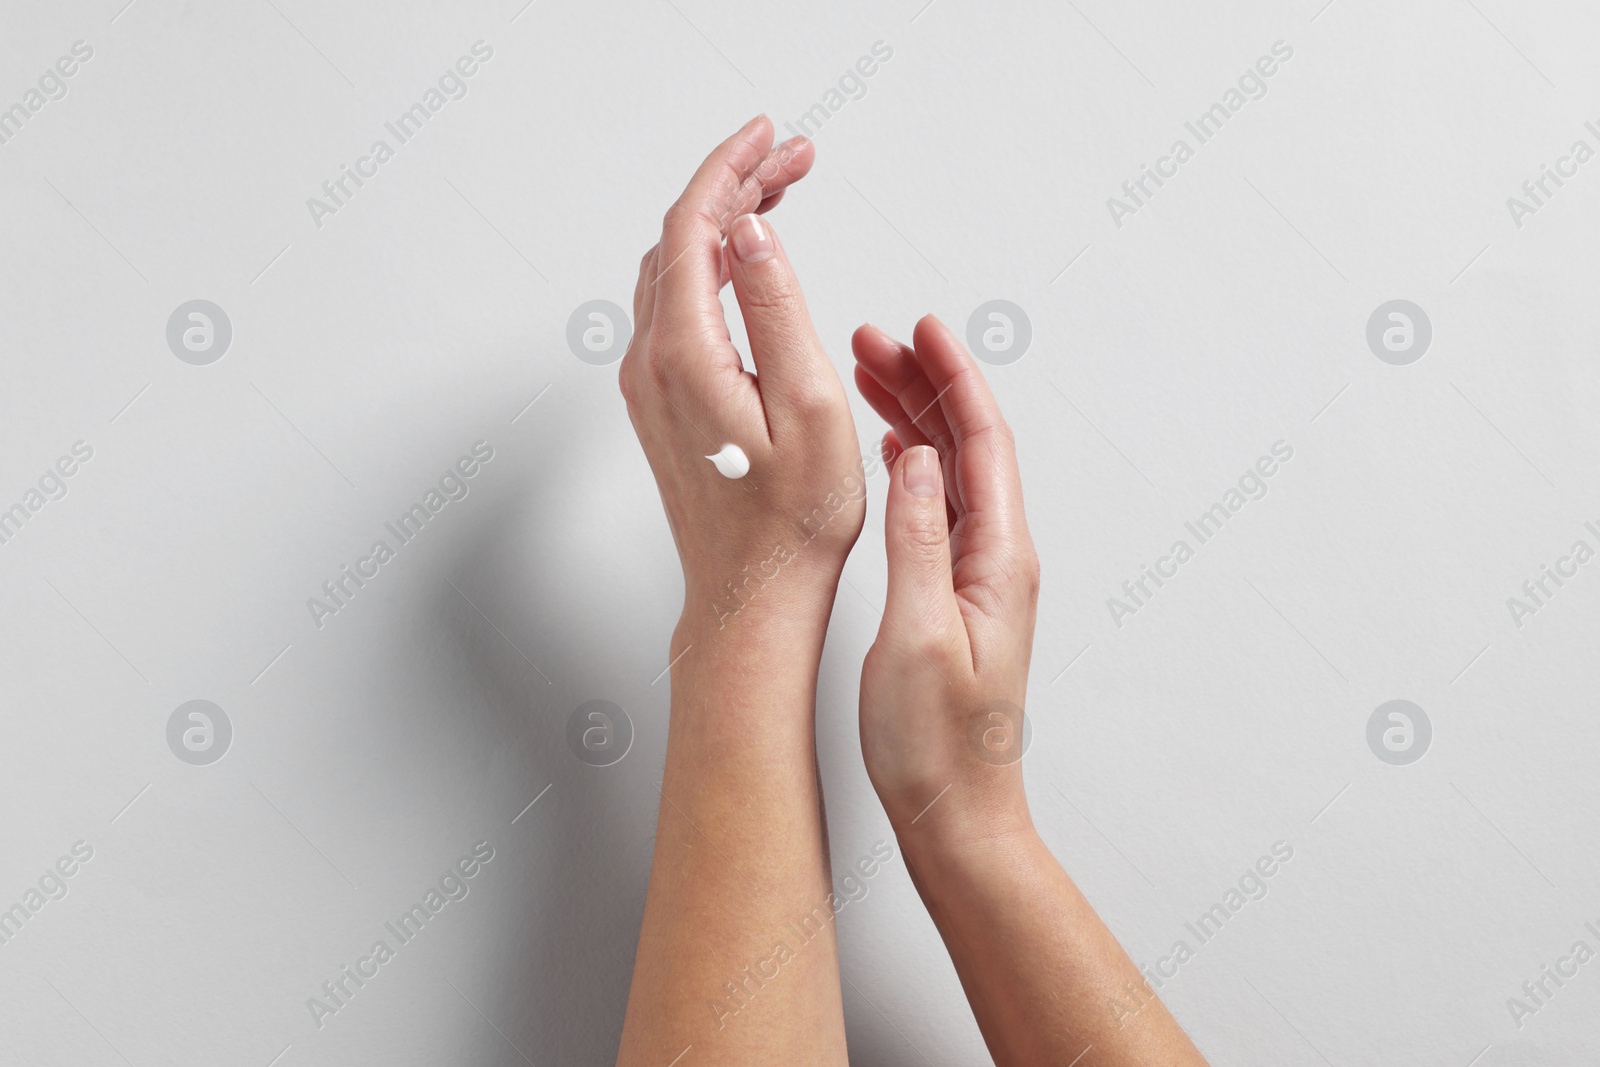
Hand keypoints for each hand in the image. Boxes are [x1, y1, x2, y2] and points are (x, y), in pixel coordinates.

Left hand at [620, 117, 865, 633]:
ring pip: (675, 269)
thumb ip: (775, 308)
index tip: (772, 137)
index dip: (732, 168)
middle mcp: (650, 364)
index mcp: (685, 356)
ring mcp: (648, 384)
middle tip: (794, 159)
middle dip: (735, 185)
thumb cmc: (791, 524)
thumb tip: (749, 230)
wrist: (750, 597)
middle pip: (682, 238)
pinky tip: (745, 263)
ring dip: (721, 222)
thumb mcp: (807, 407)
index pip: (695, 225)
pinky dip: (709, 265)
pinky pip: (674, 305)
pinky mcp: (659, 402)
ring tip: (779, 196)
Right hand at [852, 315, 1040, 841]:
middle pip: (966, 445)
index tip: (922, 330)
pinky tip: (883, 451)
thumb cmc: (938, 746)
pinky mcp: (954, 596)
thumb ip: (917, 544)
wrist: (956, 814)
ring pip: (948, 471)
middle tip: (871, 341)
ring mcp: (977, 577)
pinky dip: (908, 464)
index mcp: (998, 561)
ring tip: (865, 377)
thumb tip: (912, 460)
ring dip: (912, 419)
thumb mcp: (917, 640)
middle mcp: (996, 560)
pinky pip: (936, 506)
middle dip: (923, 384)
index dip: (953, 379)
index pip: (982, 443)